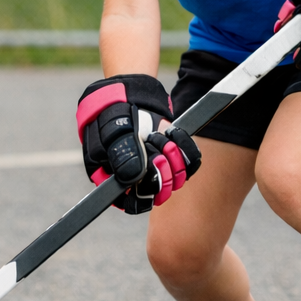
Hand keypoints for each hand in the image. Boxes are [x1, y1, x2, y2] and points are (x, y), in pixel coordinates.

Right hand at [77, 75, 200, 214]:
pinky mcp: (174, 156)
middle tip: (151, 145)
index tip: (148, 175)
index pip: (133, 203)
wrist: (128, 96)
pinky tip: (171, 133)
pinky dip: (184, 146)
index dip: (143, 193)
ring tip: (155, 136)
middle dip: (159, 168)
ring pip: (176, 178)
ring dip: (170, 155)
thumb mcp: (110, 133)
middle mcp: (139, 180)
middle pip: (159, 192)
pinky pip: (190, 162)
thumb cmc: (111, 116)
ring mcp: (157, 169)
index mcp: (116, 181)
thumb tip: (133, 179)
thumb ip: (122, 155)